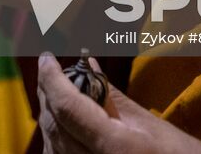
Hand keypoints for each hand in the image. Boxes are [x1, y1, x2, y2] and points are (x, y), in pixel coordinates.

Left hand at [36, 53, 200, 153]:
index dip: (52, 78)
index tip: (47, 56)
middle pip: (54, 124)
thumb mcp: (153, 127)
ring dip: (51, 115)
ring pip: (52, 145)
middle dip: (49, 93)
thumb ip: (113, 97)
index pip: (67, 106)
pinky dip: (58, 138)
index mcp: (114, 147)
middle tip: (51, 68)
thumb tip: (89, 63)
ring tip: (58, 91)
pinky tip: (65, 122)